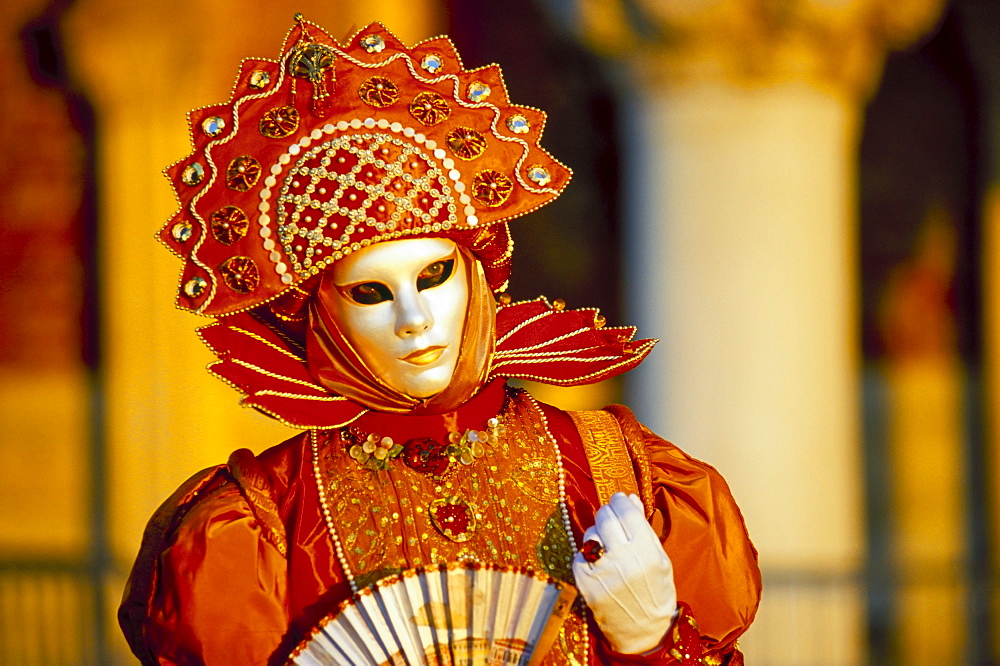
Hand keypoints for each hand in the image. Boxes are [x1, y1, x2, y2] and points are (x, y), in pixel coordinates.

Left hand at [572, 492, 677, 653]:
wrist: (644, 631)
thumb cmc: (655, 592)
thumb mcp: (659, 559)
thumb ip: (643, 527)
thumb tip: (630, 498)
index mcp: (646, 552)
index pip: (626, 511)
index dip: (620, 501)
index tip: (619, 499)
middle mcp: (623, 560)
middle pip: (605, 517)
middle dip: (607, 513)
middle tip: (610, 517)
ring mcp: (602, 572)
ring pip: (590, 534)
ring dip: (597, 534)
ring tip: (607, 545)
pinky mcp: (585, 583)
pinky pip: (580, 554)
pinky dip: (587, 554)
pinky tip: (598, 562)